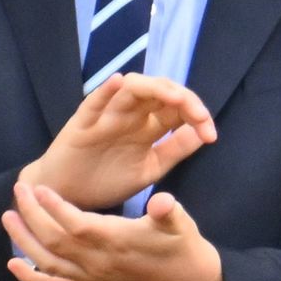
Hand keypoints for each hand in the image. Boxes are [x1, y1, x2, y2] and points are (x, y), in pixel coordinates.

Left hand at [5, 179, 226, 280]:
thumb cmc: (181, 245)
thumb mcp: (181, 222)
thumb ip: (168, 211)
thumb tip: (163, 201)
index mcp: (118, 242)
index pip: (77, 225)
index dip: (54, 208)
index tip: (39, 188)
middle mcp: (99, 264)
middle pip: (55, 242)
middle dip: (32, 216)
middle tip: (19, 191)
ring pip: (49, 262)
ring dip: (24, 241)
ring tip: (8, 217)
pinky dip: (31, 279)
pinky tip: (13, 265)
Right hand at [27, 72, 216, 213]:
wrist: (69, 197)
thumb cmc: (107, 179)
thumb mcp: (150, 168)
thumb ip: (175, 150)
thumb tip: (205, 133)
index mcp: (148, 125)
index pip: (177, 107)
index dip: (197, 114)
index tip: (211, 134)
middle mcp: (130, 114)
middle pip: (159, 91)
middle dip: (183, 98)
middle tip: (200, 116)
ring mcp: (106, 115)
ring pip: (131, 89)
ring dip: (154, 88)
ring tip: (174, 97)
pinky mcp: (82, 123)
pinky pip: (94, 101)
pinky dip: (106, 90)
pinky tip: (119, 82)